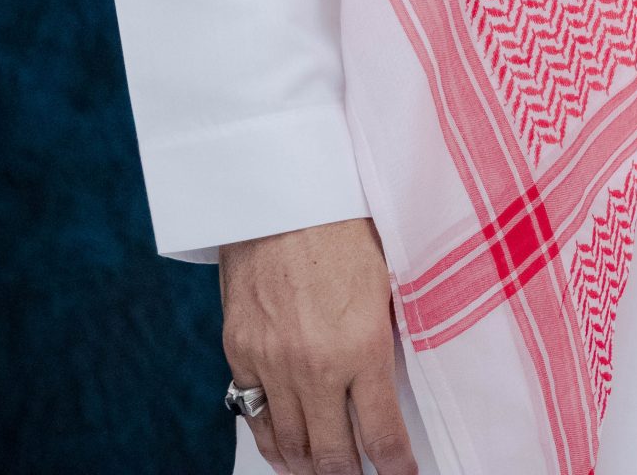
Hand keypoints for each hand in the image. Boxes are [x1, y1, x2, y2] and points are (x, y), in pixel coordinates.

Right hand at [221, 216, 416, 474]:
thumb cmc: (342, 222)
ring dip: (310, 467)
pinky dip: (272, 443)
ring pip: (290, 445)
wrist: (279, 189)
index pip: (382, 433)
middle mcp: (315, 365)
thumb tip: (397, 377)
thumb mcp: (386, 277)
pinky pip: (254, 416)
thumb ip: (388, 331)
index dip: (395, 466)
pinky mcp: (240, 351)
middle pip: (332, 455)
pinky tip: (286, 452)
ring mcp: (272, 363)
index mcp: (362, 344)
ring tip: (326, 471)